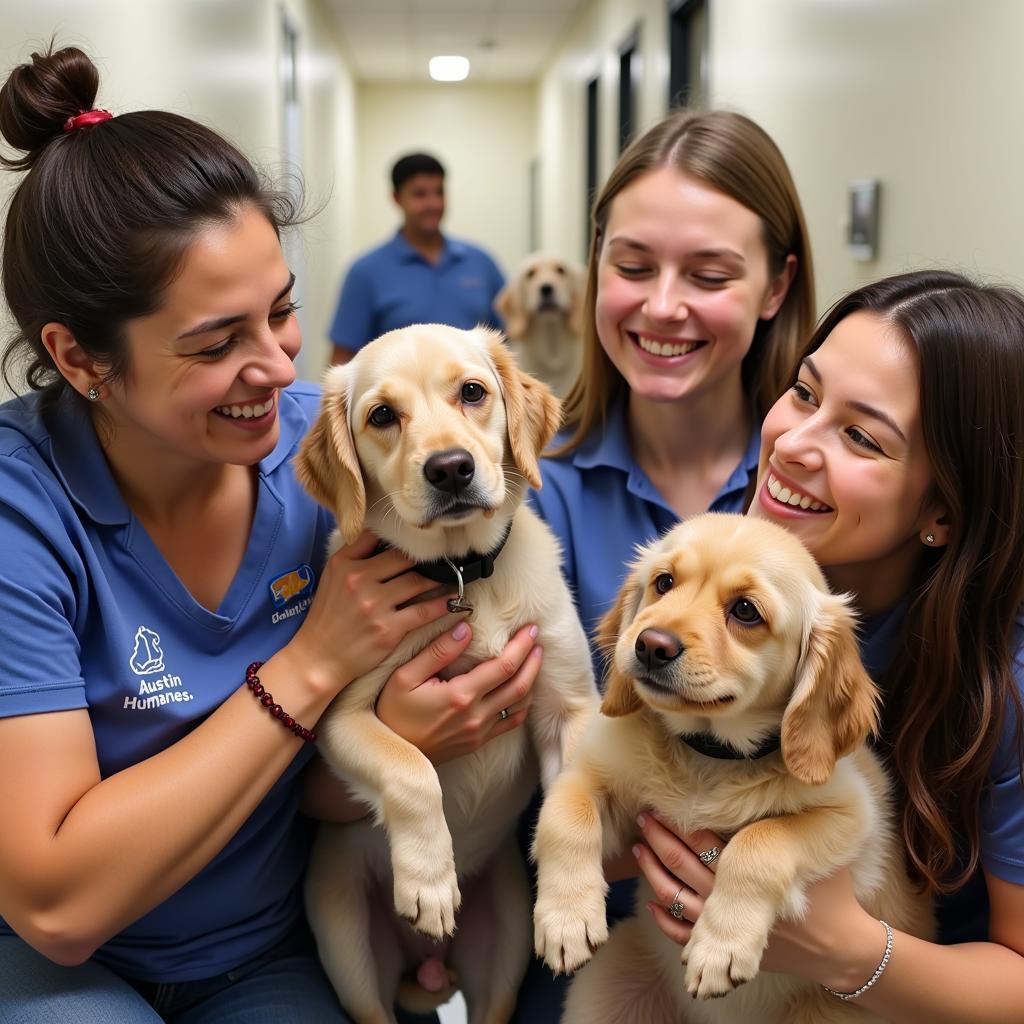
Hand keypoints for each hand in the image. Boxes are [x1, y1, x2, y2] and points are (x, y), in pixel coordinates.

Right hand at [288, 530, 452, 694]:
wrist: (319, 657)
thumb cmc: (328, 616)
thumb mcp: (332, 577)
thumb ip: (355, 555)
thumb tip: (382, 535)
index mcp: (344, 563)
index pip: (377, 536)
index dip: (401, 535)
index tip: (419, 534)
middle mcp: (359, 580)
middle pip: (404, 558)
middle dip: (425, 557)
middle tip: (444, 554)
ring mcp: (374, 605)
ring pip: (418, 582)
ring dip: (439, 579)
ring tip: (454, 575)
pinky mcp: (388, 628)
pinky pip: (424, 611)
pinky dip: (442, 604)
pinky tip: (454, 599)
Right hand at [376, 622, 541, 762]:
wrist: (391, 755)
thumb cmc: (393, 712)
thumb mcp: (405, 677)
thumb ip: (438, 651)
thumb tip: (466, 628)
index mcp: (461, 695)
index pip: (503, 666)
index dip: (521, 645)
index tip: (530, 628)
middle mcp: (476, 715)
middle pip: (519, 684)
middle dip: (532, 658)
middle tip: (537, 636)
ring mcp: (480, 732)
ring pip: (519, 704)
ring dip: (531, 679)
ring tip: (534, 658)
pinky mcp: (478, 742)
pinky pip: (510, 723)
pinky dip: (523, 704)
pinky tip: (524, 690)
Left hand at [634, 814, 877, 988]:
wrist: (841, 950)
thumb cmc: (831, 893)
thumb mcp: (814, 851)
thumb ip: (789, 821)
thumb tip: (776, 780)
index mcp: (753, 870)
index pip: (704, 840)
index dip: (679, 822)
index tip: (661, 803)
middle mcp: (734, 899)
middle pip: (683, 864)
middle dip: (659, 839)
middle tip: (643, 816)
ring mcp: (728, 928)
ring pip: (676, 897)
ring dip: (653, 872)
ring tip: (639, 849)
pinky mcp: (727, 950)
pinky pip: (685, 936)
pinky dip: (664, 919)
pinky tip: (650, 902)